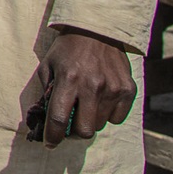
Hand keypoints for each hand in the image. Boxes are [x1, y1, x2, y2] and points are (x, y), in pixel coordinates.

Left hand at [34, 28, 135, 146]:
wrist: (98, 29)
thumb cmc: (68, 49)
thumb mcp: (48, 65)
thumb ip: (46, 92)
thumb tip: (43, 120)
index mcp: (69, 79)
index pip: (59, 118)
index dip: (52, 136)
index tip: (49, 144)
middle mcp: (92, 86)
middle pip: (84, 130)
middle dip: (74, 133)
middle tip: (69, 126)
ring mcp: (113, 88)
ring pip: (100, 125)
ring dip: (90, 121)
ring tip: (85, 106)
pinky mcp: (128, 89)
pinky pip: (117, 118)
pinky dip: (108, 115)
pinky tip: (101, 100)